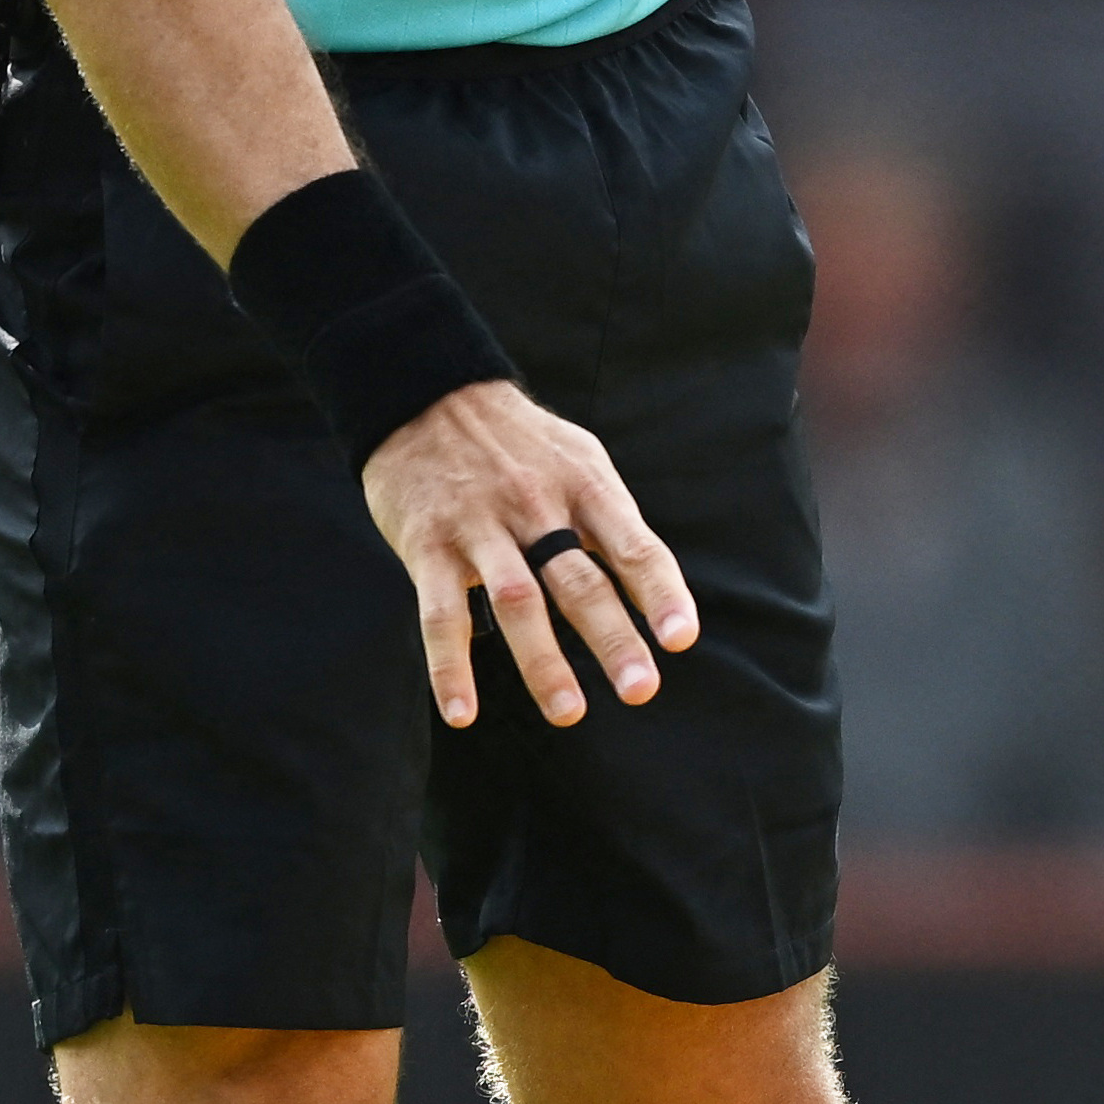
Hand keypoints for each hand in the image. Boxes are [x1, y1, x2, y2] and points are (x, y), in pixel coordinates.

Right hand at [362, 378, 696, 726]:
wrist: (423, 392)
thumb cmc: (517, 440)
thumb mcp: (578, 457)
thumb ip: (609, 518)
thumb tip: (650, 586)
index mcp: (584, 486)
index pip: (633, 545)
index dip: (660, 593)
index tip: (680, 639)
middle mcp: (536, 507)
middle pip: (579, 581)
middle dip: (612, 638)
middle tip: (641, 690)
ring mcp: (480, 527)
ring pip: (516, 601)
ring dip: (542, 661)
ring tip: (568, 711)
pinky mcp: (427, 545)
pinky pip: (440, 614)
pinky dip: (450, 667)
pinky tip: (463, 711)